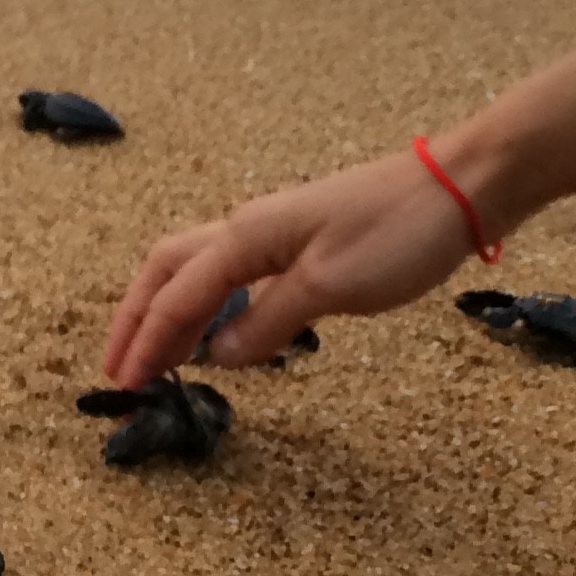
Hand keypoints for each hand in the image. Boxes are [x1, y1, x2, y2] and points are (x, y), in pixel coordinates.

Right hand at [102, 148, 484, 384]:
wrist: (457, 189)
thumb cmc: (397, 232)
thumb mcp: (330, 286)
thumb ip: (269, 322)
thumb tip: (218, 356)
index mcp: (245, 237)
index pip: (177, 295)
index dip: (146, 342)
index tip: (124, 386)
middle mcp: (246, 228)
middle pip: (167, 270)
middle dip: (136, 319)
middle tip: (119, 369)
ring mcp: (272, 230)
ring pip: (195, 268)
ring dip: (168, 309)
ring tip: (155, 354)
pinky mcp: (299, 240)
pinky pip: (229, 272)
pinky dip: (207, 302)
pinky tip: (219, 329)